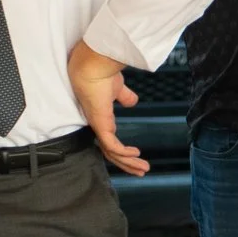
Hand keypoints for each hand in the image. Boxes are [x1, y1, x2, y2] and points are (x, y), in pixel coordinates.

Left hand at [68, 42, 145, 176]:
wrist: (94, 65)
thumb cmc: (101, 72)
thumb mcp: (118, 88)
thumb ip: (125, 97)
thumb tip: (133, 102)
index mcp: (101, 118)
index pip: (110, 142)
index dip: (123, 152)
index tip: (138, 156)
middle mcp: (99, 125)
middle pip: (112, 152)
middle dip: (128, 164)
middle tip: (141, 171)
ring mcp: (99, 126)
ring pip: (112, 153)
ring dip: (128, 163)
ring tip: (143, 169)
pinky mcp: (100, 125)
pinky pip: (111, 146)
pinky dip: (124, 152)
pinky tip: (136, 153)